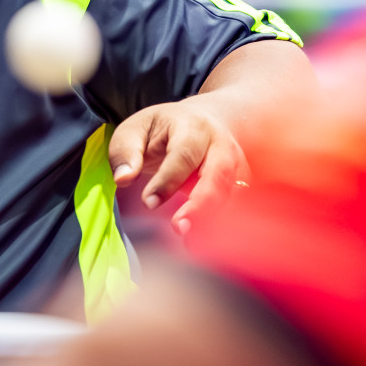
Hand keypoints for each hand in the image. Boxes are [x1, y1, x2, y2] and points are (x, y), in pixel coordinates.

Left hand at [109, 96, 249, 236]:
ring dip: (214, 221)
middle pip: (219, 175)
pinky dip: (223, 228)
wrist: (204, 122)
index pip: (183, 155)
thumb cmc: (162, 129)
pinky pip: (237, 209)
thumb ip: (125, 151)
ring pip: (234, 195)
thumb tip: (123, 179)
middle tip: (180, 228)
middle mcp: (221, 146)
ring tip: (191, 244)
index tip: (148, 202)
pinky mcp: (242, 186)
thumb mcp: (135, 129)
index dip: (167, 181)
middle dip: (202, 204)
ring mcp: (238, 166)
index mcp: (193, 128)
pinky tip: (201, 243)